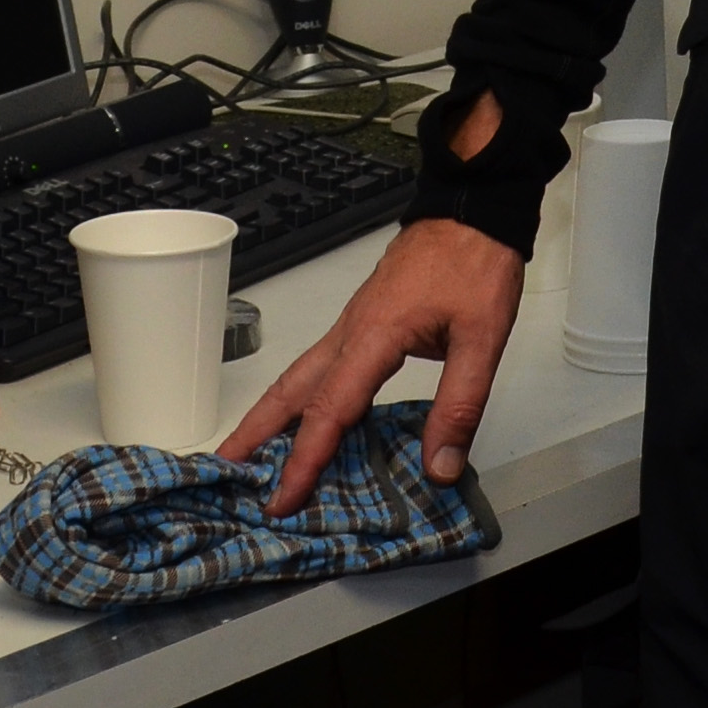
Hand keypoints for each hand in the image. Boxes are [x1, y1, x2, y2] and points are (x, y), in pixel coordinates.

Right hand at [220, 216, 524, 512]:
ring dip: (271, 414)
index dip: (305, 461)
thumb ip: (461, 405)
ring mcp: (352, 323)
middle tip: (224, 470)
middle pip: (291, 390)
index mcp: (374, 337)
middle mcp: (351, 331)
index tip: (283, 499)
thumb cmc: (475, 264)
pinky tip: (305, 414)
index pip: (330, 411)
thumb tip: (439, 467)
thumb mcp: (483, 339)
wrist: (472, 208)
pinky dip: (301, 396)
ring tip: (248, 449)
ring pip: (300, 375)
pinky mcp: (363, 320)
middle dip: (255, 434)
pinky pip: (320, 366)